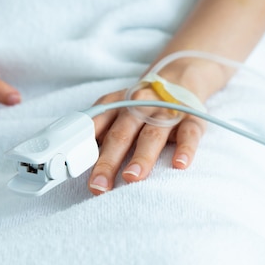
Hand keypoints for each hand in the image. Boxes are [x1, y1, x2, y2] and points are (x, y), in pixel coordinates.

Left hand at [87, 85, 206, 194]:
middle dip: (108, 161)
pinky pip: (188, 134)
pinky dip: (185, 149)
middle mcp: (139, 107)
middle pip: (121, 135)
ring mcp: (166, 112)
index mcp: (116, 105)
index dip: (84, 146)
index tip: (74, 168)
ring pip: (152, 135)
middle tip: (99, 186)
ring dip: (142, 156)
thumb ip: (98, 131)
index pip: (96, 126)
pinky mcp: (191, 119)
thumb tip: (75, 159)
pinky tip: (179, 164)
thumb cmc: (141, 106)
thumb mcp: (116, 110)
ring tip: (132, 177)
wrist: (179, 79)